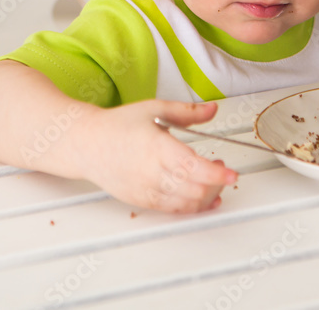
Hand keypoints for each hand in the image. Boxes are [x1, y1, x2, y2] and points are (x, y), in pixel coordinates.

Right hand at [75, 100, 237, 213]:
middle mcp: (151, 172)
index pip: (192, 166)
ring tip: (213, 180)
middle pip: (194, 188)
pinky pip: (174, 210)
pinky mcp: (142, 201)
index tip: (232, 173)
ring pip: (187, 203)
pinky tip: (205, 198)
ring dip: (208, 195)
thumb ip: (186, 111)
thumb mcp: (153, 109)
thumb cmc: (117, 125)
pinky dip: (194, 207)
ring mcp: (146, 190)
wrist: (86, 144)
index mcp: (156, 146)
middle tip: (222, 168)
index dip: (216, 174)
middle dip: (216, 182)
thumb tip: (212, 109)